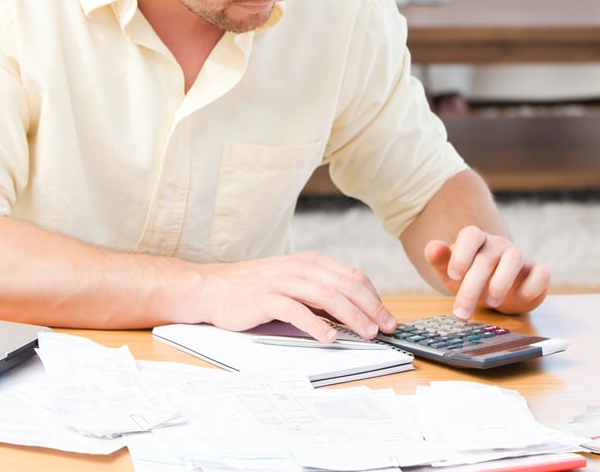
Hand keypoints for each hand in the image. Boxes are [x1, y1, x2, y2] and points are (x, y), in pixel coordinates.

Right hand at [198, 251, 397, 341]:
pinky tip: (329, 337)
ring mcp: (282, 281)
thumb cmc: (253, 289)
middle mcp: (299, 268)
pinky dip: (316, 324)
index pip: (352, 276)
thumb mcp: (292, 283)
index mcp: (309, 262)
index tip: (387, 316)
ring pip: (326, 296)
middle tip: (386, 327)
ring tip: (367, 333)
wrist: (212, 288)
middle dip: (371, 307)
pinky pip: (296, 310)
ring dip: (351, 316)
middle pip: (345, 285)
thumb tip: (352, 311)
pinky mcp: (265, 298)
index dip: (374, 297)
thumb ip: (319, 293)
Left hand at [423, 226, 548, 318]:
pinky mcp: (537, 272)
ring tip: (490, 302)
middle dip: (472, 287)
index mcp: (477, 240)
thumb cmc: (472, 278)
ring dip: (501, 282)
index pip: (470, 234)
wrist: (499, 291)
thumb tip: (431, 248)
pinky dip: (531, 287)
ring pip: (514, 258)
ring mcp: (519, 257)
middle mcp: (498, 245)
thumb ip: (441, 260)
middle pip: (486, 258)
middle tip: (461, 311)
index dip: (462, 253)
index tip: (453, 276)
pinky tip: (518, 299)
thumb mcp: (452, 272)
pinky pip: (541, 274)